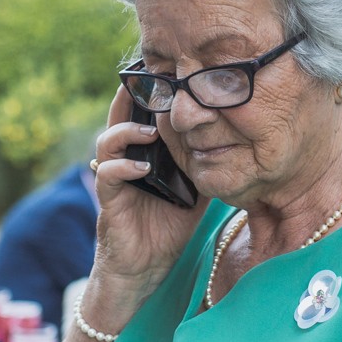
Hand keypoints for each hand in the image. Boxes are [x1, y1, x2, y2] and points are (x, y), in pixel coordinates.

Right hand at [86, 88, 209, 330]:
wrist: (145, 270)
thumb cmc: (167, 229)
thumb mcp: (194, 192)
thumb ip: (203, 166)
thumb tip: (234, 144)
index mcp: (144, 154)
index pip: (142, 115)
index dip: (148, 93)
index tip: (162, 71)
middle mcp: (125, 161)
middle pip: (120, 118)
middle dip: (130, 96)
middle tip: (146, 77)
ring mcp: (114, 180)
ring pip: (107, 141)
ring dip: (127, 130)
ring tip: (149, 128)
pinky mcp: (108, 202)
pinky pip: (107, 174)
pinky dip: (123, 166)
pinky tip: (142, 166)